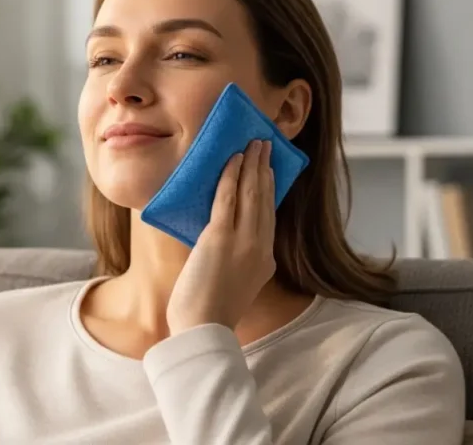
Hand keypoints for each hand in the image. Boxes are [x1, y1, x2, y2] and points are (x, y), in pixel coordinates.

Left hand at [166, 140, 276, 334]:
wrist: (202, 328)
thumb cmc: (207, 312)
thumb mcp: (233, 283)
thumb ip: (234, 261)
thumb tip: (219, 238)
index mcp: (265, 261)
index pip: (269, 217)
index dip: (270, 190)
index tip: (269, 171)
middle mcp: (261, 248)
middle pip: (265, 199)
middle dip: (265, 169)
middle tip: (264, 147)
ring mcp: (243, 241)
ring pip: (251, 193)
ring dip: (252, 164)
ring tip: (253, 144)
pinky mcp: (220, 238)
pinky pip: (228, 198)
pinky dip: (232, 176)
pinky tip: (234, 160)